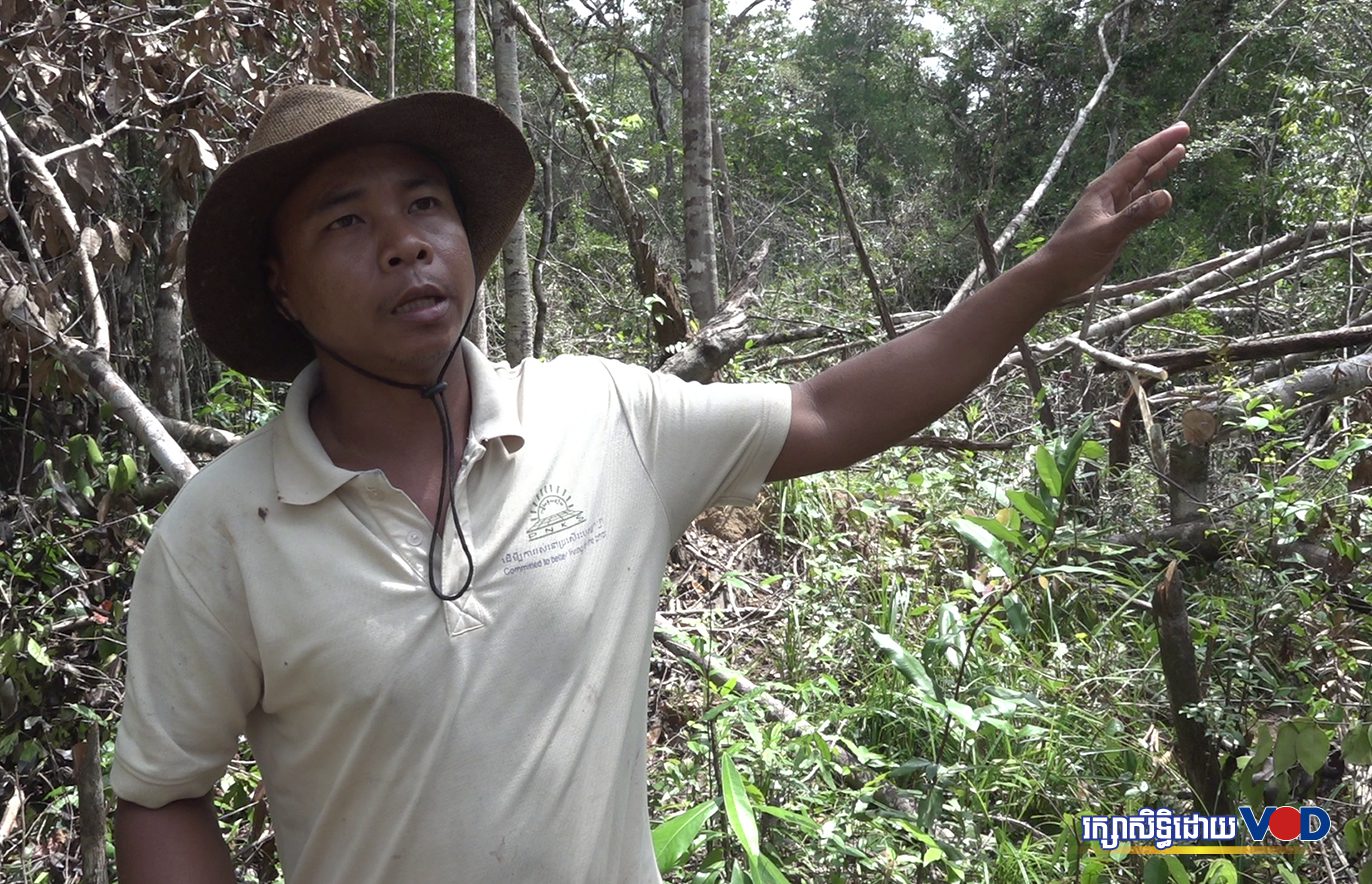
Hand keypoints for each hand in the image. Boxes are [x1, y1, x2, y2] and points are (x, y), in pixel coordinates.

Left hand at [1035, 121, 1190, 297]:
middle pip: (1140, 165)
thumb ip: (1135, 216)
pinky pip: (1138, 202)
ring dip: (1159, 168)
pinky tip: (1161, 192)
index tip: (1183, 129)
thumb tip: (1166, 196)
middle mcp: (1109, 194)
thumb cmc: (1074, 254)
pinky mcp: (1115, 224)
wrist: (1054, 275)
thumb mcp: (1107, 234)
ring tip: (1179, 152)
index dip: (1161, 143)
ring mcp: (1112, 208)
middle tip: (1184, 132)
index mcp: (1105, 189)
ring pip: (1141, 182)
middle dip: (1162, 149)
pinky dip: (1152, 193)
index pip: (1138, 159)